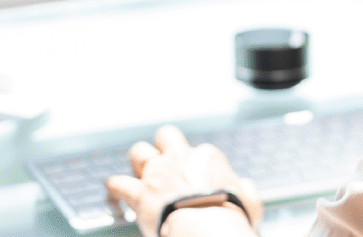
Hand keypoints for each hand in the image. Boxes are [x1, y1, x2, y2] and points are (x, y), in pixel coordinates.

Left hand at [105, 125, 262, 236]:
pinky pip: (119, 183)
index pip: (197, 151)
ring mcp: (157, 173)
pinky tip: (112, 189)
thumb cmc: (230, 219)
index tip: (192, 177)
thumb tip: (247, 186)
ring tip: (136, 170)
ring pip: (139, 152)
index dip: (192, 164)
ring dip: (137, 162)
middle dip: (161, 146)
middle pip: (165, 136)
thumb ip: (247, 190)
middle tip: (160, 158)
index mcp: (207, 158)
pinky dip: (114, 187)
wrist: (208, 231)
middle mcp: (180, 159)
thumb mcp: (250, 202)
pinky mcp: (140, 193)